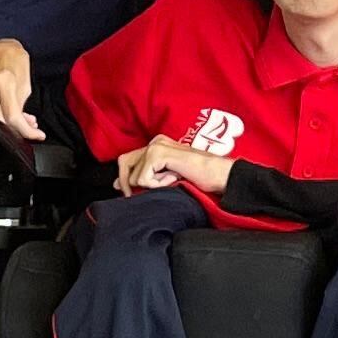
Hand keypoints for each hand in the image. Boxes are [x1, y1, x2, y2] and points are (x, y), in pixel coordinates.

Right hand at [0, 39, 40, 135]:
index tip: (36, 135)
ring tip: (12, 121)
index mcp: (4, 80)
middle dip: (16, 130)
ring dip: (1, 127)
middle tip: (26, 128)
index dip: (26, 131)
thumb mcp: (25, 81)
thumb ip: (22, 104)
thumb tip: (25, 124)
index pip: (13, 116)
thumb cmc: (14, 61)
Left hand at [116, 136, 234, 196]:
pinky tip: (174, 178)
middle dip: (127, 182)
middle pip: (123, 162)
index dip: (125, 178)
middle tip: (138, 196)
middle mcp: (155, 142)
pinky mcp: (159, 154)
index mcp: (157, 145)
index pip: (128, 160)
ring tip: (171, 180)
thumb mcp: (167, 178)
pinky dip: (157, 185)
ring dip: (151, 185)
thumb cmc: (200, 179)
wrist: (220, 175)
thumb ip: (145, 177)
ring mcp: (156, 146)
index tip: (129, 193)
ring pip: (134, 175)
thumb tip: (118, 183)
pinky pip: (144, 178)